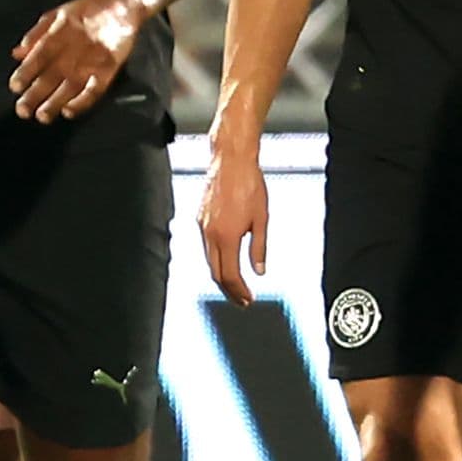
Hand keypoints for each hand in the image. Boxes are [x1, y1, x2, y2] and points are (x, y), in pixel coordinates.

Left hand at [10, 0, 149, 122]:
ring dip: (54, 103)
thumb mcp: (56, 16)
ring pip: (69, 87)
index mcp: (57, 36)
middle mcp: (71, 52)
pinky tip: (70, 112)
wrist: (121, 3)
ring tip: (42, 116)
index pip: (36, 58)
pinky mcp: (108, 68)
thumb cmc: (86, 10)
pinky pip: (95, 89)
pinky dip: (82, 101)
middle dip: (34, 95)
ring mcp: (90, 61)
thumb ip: (36, 34)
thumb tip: (17, 53)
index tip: (14, 88)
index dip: (24, 73)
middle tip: (23, 111)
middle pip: (50, 76)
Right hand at [198, 142, 267, 306]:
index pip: (229, 275)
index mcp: (226, 236)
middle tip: (242, 300)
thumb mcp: (262, 219)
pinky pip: (205, 246)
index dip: (238, 291)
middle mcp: (209, 234)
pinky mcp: (199, 218)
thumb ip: (259, 247)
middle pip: (215, 273)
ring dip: (221, 275)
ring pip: (208, 260)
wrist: (231, 160)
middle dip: (229, 290)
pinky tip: (226, 260)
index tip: (248, 299)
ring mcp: (202, 226)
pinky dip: (215, 259)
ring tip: (236, 285)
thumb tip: (259, 270)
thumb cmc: (250, 185)